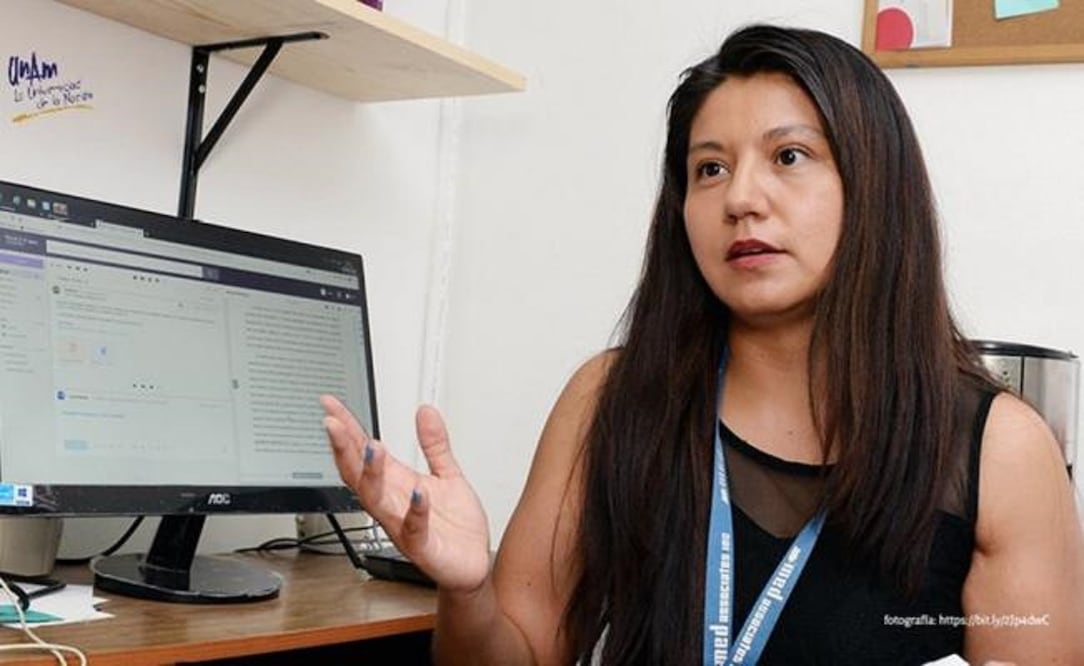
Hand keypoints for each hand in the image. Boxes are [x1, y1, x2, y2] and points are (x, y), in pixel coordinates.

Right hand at [322, 396, 490, 592]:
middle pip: (358, 475)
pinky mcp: (423, 546)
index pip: (362, 452)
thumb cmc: (455, 527)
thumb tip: (425, 411)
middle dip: (345, 448)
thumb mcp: (447, 475)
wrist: (471, 566)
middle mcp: (393, 504)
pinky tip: (418, 493)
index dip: (347, 428)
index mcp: (397, 484)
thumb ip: (435, 444)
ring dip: (373, 474)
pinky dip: (414, 511)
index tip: (331, 405)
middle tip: (333, 422)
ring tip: (373, 448)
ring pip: (378, 501)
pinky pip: (414, 529)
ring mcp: (404, 525)